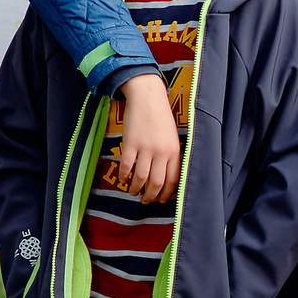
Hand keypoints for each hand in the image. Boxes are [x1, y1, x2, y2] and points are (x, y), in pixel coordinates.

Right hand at [113, 73, 180, 203]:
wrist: (147, 97)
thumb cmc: (161, 117)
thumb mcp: (172, 137)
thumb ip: (171, 155)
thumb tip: (167, 176)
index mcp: (174, 151)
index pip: (173, 180)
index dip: (166, 193)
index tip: (161, 200)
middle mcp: (161, 152)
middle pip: (157, 183)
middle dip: (151, 196)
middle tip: (145, 201)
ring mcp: (145, 148)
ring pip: (141, 178)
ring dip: (136, 189)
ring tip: (133, 193)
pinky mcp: (130, 144)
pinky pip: (126, 166)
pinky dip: (124, 176)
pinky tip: (123, 180)